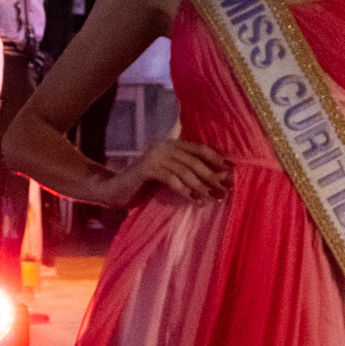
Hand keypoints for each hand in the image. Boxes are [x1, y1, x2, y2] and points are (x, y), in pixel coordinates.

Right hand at [97, 139, 232, 209]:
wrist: (113, 190)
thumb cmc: (143, 186)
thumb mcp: (168, 176)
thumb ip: (186, 174)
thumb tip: (215, 181)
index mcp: (171, 145)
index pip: (199, 148)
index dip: (216, 159)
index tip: (231, 172)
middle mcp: (164, 146)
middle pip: (195, 160)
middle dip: (213, 176)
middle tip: (226, 189)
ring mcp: (155, 155)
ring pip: (186, 170)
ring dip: (202, 186)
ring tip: (215, 198)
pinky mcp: (147, 168)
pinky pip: (172, 179)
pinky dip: (186, 191)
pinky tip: (196, 200)